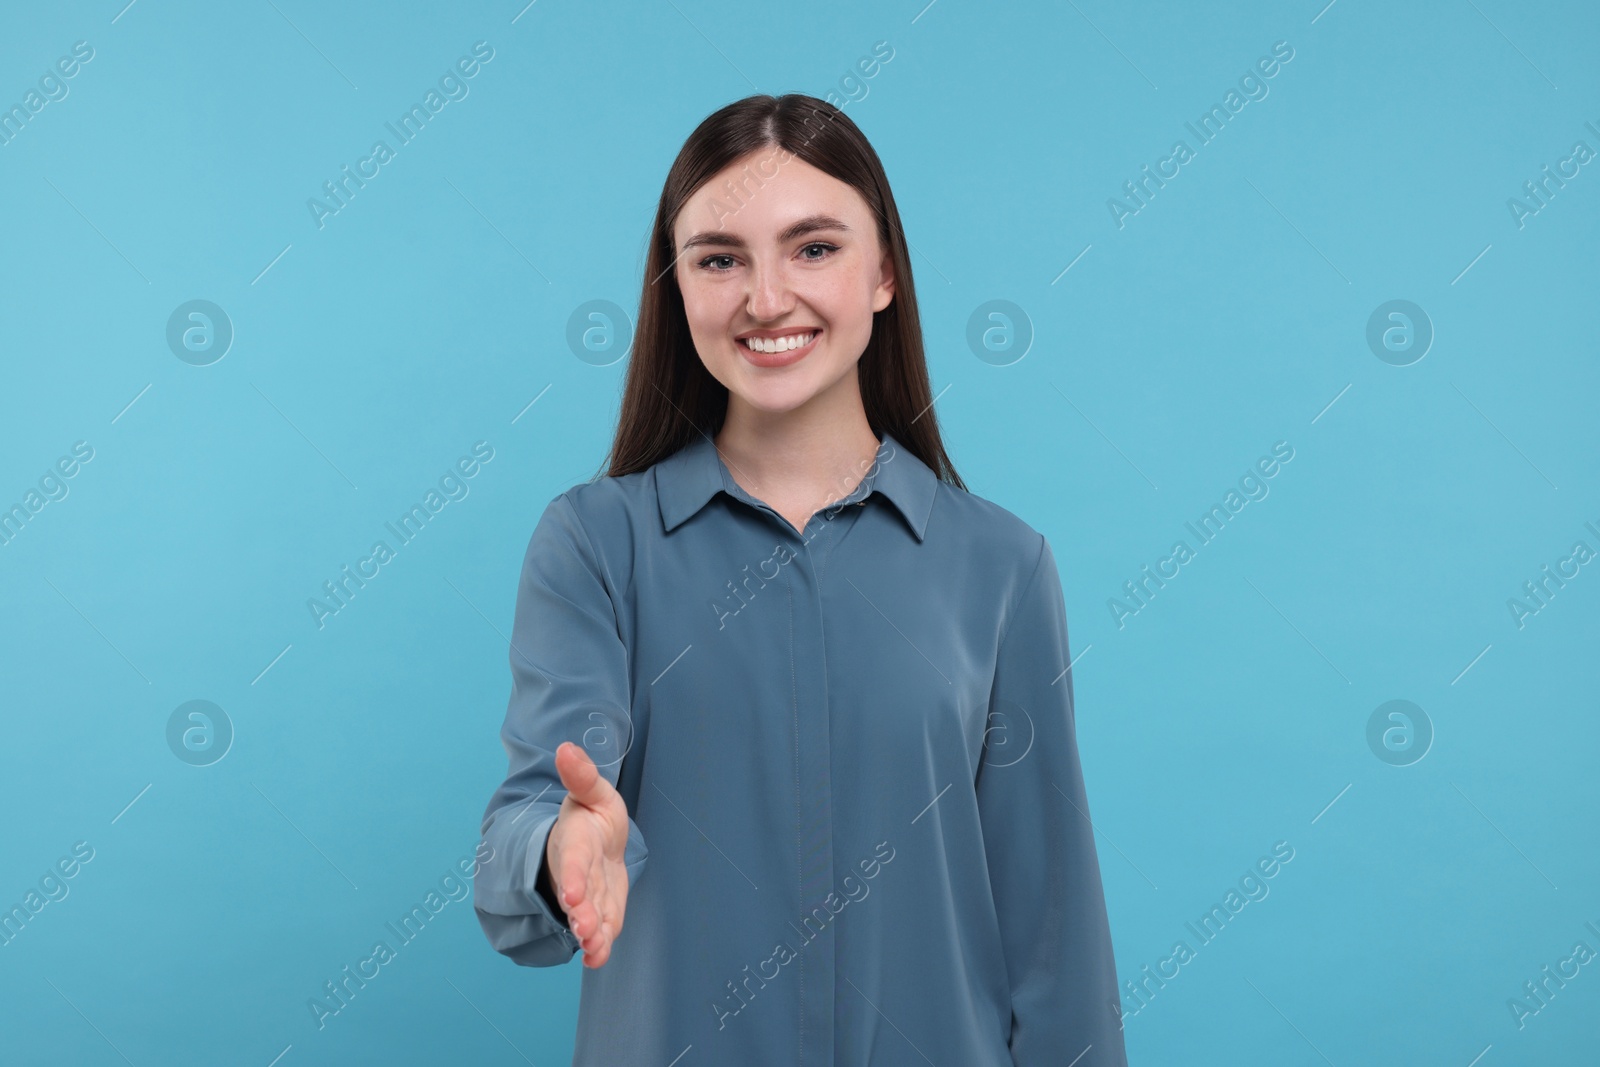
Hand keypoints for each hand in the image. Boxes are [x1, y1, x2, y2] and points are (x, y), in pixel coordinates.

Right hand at [545, 741, 630, 967]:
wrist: (595, 842)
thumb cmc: (592, 817)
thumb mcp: (593, 792)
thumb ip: (582, 776)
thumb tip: (566, 748)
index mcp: (576, 842)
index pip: (573, 861)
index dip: (572, 877)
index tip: (572, 895)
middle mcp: (577, 873)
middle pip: (578, 896)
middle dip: (580, 915)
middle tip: (584, 930)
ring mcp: (588, 895)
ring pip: (587, 917)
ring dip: (590, 935)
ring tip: (593, 948)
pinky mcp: (601, 911)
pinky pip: (599, 931)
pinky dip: (598, 947)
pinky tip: (597, 957)